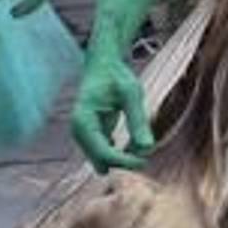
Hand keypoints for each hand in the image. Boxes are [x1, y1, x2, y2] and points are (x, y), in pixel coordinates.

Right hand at [68, 43, 153, 172]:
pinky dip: (123, 153)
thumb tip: (148, 149)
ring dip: (125, 156)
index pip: (104, 154)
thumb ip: (138, 120)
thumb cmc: (117, 76)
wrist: (105, 65)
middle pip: (102, 161)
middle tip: (148, 146)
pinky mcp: (92, 138)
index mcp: (83, 121)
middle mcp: (79, 132)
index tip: (147, 160)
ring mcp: (83, 136)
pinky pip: (108, 156)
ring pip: (105, 161)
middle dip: (125, 160)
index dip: (126, 161)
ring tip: (141, 137)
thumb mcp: (131, 93)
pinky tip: (135, 140)